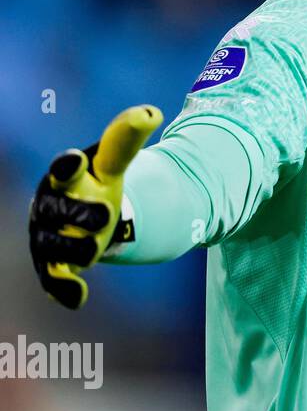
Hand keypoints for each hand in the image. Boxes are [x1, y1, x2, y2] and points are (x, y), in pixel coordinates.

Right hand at [28, 105, 161, 308]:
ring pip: (52, 245)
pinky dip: (63, 288)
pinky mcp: (53, 262)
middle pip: (57, 211)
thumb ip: (128, 138)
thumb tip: (153, 112)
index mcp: (65, 176)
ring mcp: (48, 235)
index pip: (62, 168)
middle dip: (78, 214)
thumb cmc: (95, 181)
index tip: (77, 159)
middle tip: (105, 215)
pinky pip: (51, 277)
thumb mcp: (112, 162)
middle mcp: (50, 205)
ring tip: (94, 249)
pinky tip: (78, 298)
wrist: (86, 214)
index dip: (67, 165)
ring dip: (73, 248)